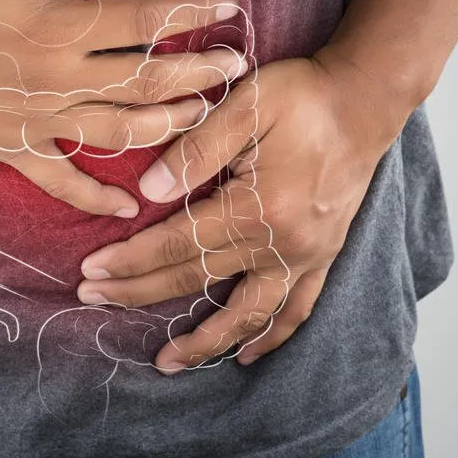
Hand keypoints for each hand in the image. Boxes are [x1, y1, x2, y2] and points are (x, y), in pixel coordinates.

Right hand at [0, 0, 245, 217]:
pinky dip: (97, 198)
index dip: (190, 14)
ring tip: (205, 118)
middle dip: (198, 76)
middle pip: (145, 83)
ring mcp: (37, 120)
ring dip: (167, 127)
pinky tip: (129, 208)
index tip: (230, 6)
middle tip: (239, 68)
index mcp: (54, 27)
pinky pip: (62, 181)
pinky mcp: (13, 147)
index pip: (141, 24)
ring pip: (119, 133)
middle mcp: (56, 80)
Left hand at [72, 44, 415, 372]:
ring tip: (167, 362)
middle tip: (94, 299)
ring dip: (206, 342)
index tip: (92, 271)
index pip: (177, 244)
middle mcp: (283, 243)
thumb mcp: (245, 104)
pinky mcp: (324, 256)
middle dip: (140, 293)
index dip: (130, 260)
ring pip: (248, 314)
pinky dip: (270, 337)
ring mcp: (307, 255)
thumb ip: (195, 149)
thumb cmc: (304, 95)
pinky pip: (296, 310)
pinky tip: (245, 355)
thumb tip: (148, 192)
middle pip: (198, 279)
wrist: (366, 98)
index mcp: (258, 207)